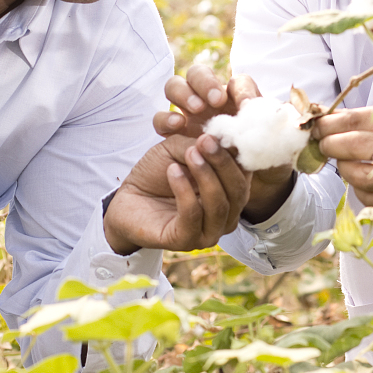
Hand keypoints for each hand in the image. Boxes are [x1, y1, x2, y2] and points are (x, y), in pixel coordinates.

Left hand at [104, 133, 250, 252]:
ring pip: (220, 206)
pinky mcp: (186, 241)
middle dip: (223, 163)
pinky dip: (184, 190)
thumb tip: (220, 137)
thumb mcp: (179, 149)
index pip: (245, 175)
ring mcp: (209, 232)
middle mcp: (227, 215)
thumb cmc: (157, 173)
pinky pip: (193, 216)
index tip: (220, 131)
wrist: (127, 199)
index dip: (236, 152)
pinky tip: (173, 171)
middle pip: (238, 191)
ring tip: (189, 153)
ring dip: (205, 176)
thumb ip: (200, 145)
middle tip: (206, 141)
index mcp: (231, 193)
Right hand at [155, 64, 295, 222]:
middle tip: (214, 102)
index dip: (241, 90)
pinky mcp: (172, 132)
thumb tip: (287, 123)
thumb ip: (278, 137)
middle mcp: (211, 102)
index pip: (239, 82)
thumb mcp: (274, 154)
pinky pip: (162, 118)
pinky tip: (177, 129)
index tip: (245, 106)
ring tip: (194, 111)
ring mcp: (189, 114)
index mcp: (238, 101)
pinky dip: (166, 119)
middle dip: (205, 83)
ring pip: (176, 86)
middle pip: (200, 74)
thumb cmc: (262, 167)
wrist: (240, 193)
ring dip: (184, 94)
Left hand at [316, 108, 372, 209]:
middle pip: (353, 145)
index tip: (318, 124)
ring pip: (356, 175)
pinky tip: (366, 179)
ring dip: (342, 166)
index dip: (331, 122)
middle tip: (323, 142)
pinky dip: (359, 188)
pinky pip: (367, 198)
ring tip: (344, 160)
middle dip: (330, 143)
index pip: (358, 119)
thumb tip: (332, 117)